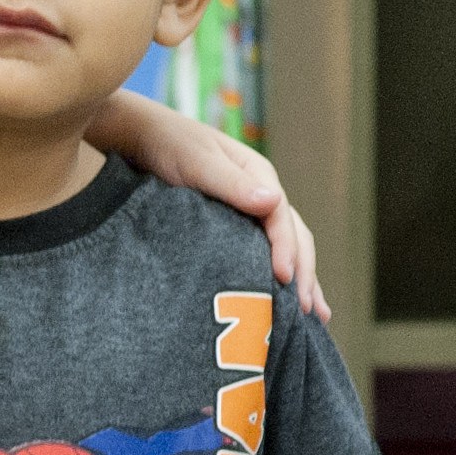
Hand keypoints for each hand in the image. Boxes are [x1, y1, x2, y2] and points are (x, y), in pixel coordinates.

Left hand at [91, 96, 330, 322]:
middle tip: (311, 311)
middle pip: (293, 237)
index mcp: (259, 177)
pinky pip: (260, 252)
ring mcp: (248, 211)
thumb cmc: (168, 145)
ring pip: (284, 248)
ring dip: (301, 280)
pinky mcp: (231, 226)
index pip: (280, 218)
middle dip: (304, 273)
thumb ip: (230, 183)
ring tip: (315, 317)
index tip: (284, 278)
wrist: (140, 138)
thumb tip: (273, 202)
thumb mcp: (197, 162)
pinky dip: (275, 276)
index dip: (285, 249)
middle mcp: (260, 195)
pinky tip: (283, 301)